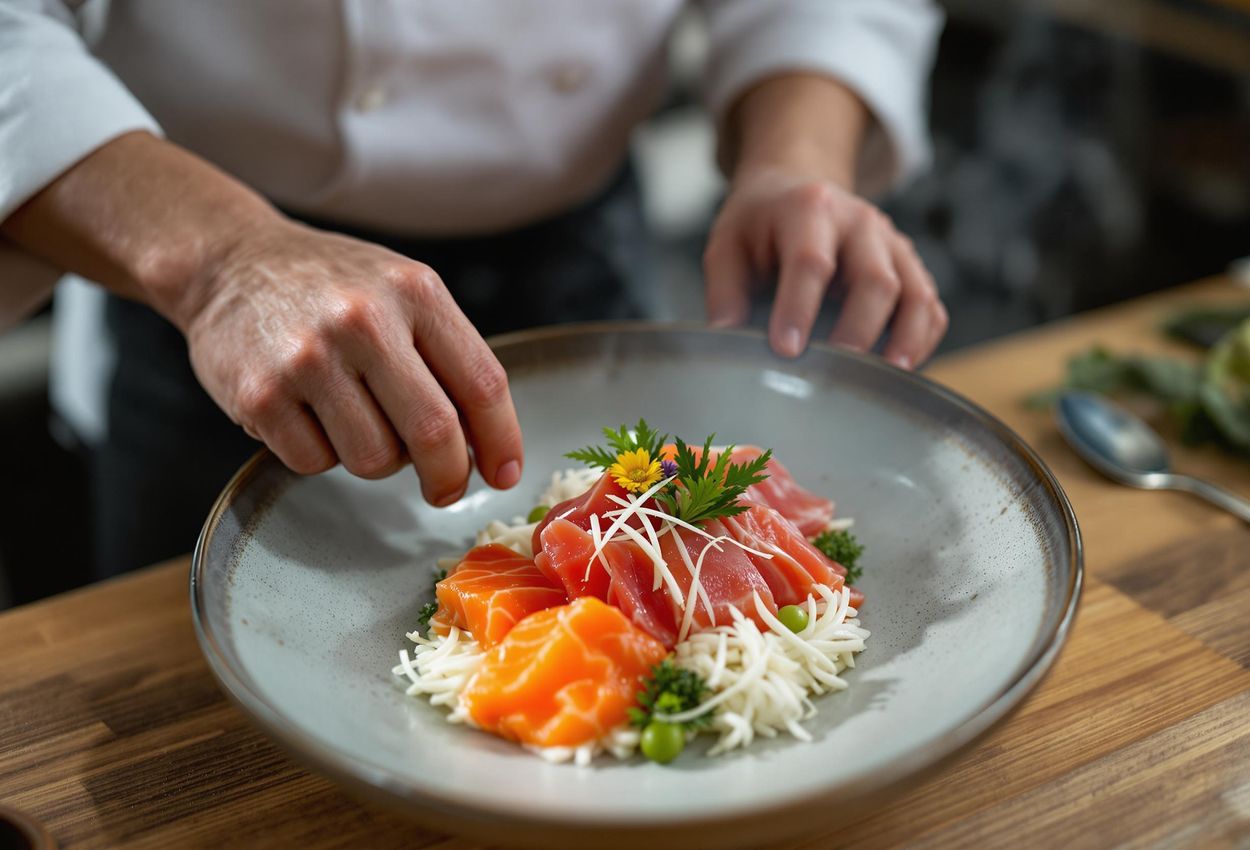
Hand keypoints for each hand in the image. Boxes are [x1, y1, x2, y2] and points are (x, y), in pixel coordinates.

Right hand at [0, 132, 520, 503]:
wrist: (228, 260)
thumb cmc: (331, 285)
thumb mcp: (402, 290)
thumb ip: (446, 354)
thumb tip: (485, 443)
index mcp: (415, 292)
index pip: (482, 384)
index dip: (502, 440)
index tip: (504, 473)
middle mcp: (363, 320)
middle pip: (435, 434)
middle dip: (449, 476)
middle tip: (445, 489)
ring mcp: (307, 358)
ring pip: (375, 459)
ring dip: (376, 459)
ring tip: (356, 419)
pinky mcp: (260, 395)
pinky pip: (315, 463)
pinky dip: (320, 454)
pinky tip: (308, 414)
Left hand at [703, 165, 946, 368]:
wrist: (797, 190)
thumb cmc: (761, 224)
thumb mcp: (727, 245)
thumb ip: (725, 292)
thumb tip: (727, 341)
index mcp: (809, 209)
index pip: (811, 262)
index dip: (800, 308)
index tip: (786, 350)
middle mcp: (860, 222)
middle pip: (876, 280)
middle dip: (858, 332)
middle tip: (834, 373)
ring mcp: (891, 244)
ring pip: (915, 294)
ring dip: (905, 340)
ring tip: (886, 378)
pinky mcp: (909, 267)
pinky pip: (930, 306)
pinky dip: (922, 340)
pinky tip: (900, 369)